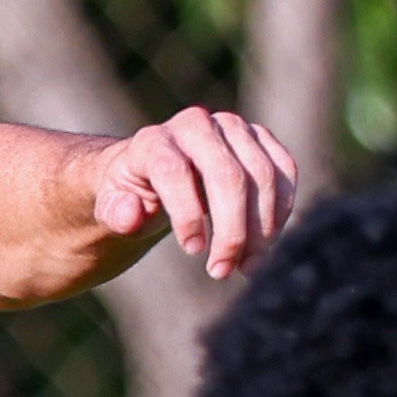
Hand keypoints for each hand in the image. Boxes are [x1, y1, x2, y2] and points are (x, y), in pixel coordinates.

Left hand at [88, 104, 298, 273]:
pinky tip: (265, 244)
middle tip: (222, 271)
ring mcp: (233, 128)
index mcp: (154, 140)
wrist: (156, 171)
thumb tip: (133, 214)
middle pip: (229, 176)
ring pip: (264, 176)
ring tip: (246, 267)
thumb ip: (116, 212)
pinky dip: (282, 211)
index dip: (186, 215)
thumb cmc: (132, 193)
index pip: (174, 172)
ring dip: (262, 230)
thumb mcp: (111, 206)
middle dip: (232, 231)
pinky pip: (285, 171)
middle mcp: (197, 124)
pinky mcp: (260, 138)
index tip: (193, 252)